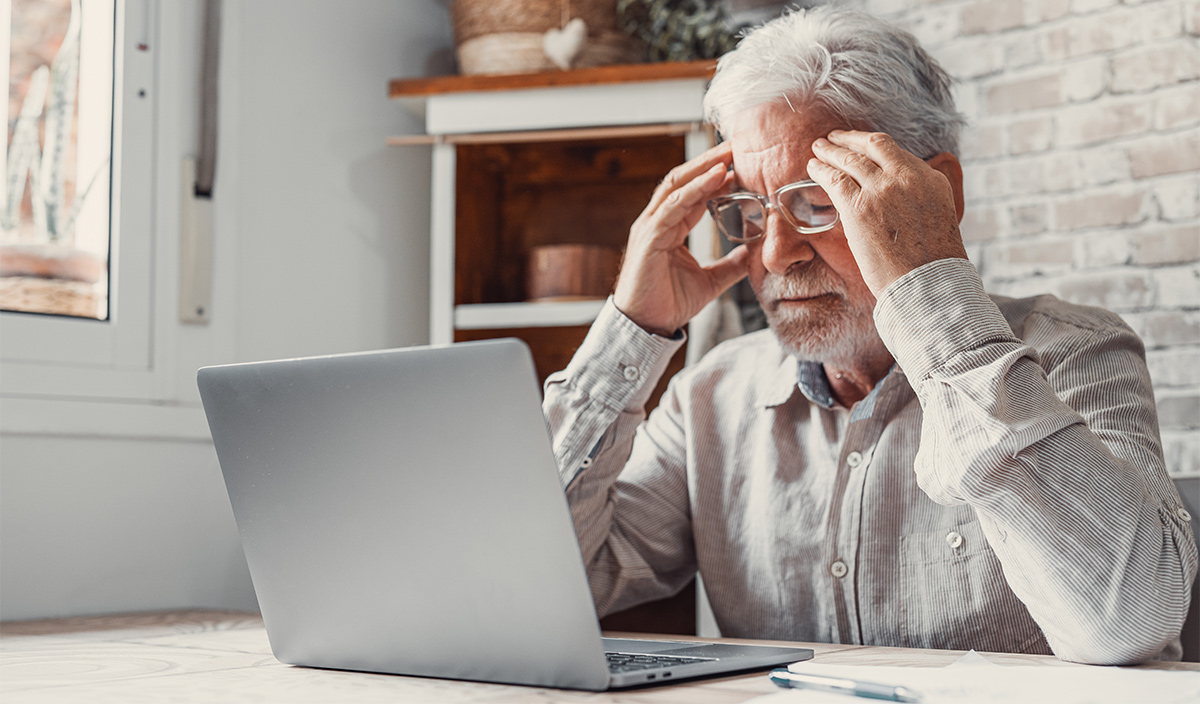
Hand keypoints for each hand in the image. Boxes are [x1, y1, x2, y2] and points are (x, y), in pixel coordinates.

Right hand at [613, 142, 749, 335]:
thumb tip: (751, 256)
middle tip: (737, 145)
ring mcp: (650, 227)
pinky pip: (673, 206)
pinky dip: (695, 189)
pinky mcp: (649, 237)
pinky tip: (716, 177)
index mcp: (670, 227)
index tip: (742, 164)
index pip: (694, 192)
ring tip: (728, 154)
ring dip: (704, 168)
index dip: (716, 176)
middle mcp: (658, 221)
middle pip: (683, 180)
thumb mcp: (709, 282)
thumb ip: (729, 266)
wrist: (647, 327)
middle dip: (709, 162)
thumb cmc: (667, 303)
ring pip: (677, 185)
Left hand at [807, 130, 967, 296]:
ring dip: (831, 150)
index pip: (897, 154)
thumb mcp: (940, 219)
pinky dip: (821, 170)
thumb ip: (920, 198)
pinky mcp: (859, 207)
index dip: (875, 148)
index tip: (862, 148)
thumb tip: (902, 196)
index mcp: (932, 180)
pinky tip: (813, 167)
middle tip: (835, 137)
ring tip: (819, 147)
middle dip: (851, 139)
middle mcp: (908, 178)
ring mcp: (883, 190)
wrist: (927, 284)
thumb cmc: (931, 264)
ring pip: (850, 159)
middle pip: (874, 145)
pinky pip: (834, 179)